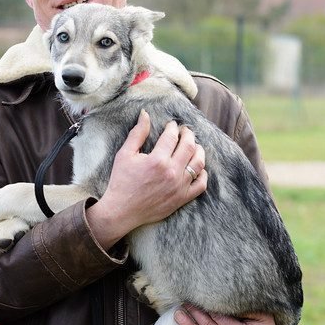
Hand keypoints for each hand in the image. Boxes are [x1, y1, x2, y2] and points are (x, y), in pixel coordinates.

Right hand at [87, 110, 206, 247]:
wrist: (122, 210)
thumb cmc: (121, 181)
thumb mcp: (125, 154)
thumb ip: (137, 133)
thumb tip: (145, 114)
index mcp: (157, 160)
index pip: (172, 136)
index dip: (173, 127)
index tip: (171, 125)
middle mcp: (172, 172)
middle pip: (189, 146)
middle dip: (188, 134)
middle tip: (184, 131)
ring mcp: (179, 186)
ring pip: (198, 163)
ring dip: (199, 150)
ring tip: (194, 145)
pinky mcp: (182, 198)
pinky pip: (201, 184)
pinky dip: (203, 174)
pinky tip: (197, 167)